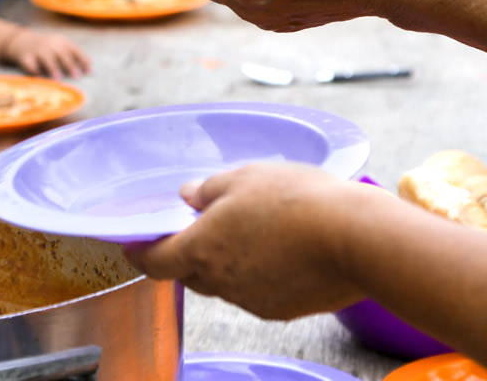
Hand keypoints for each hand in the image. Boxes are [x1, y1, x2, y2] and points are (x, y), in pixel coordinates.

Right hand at [2, 27, 90, 78]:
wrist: (21, 41)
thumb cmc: (47, 47)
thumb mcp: (60, 47)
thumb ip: (75, 57)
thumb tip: (93, 72)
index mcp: (61, 41)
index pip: (74, 50)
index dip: (83, 60)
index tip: (90, 72)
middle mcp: (50, 44)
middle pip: (61, 53)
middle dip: (69, 64)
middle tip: (77, 76)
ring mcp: (37, 49)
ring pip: (46, 57)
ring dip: (53, 67)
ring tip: (59, 79)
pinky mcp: (25, 56)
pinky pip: (30, 63)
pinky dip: (34, 69)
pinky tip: (38, 76)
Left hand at [123, 163, 369, 319]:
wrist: (355, 238)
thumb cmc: (296, 200)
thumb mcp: (244, 176)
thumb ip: (208, 190)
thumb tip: (190, 197)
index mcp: (201, 250)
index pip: (155, 261)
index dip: (139, 253)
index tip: (131, 246)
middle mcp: (221, 283)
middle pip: (189, 274)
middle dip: (184, 255)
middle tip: (195, 231)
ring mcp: (252, 301)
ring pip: (224, 284)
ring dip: (224, 264)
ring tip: (247, 234)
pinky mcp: (282, 310)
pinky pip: (256, 292)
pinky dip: (256, 275)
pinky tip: (277, 252)